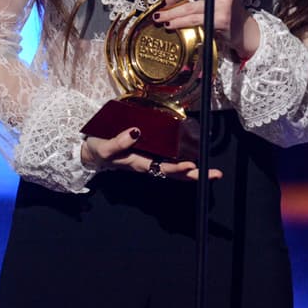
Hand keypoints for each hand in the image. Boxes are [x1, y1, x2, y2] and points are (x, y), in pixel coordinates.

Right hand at [80, 127, 222, 180]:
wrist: (91, 153)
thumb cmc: (98, 150)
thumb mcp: (104, 147)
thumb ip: (119, 142)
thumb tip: (137, 132)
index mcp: (139, 164)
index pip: (163, 169)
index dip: (178, 169)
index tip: (191, 165)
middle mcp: (149, 165)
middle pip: (176, 174)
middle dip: (196, 175)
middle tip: (216, 174)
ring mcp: (150, 161)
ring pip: (176, 170)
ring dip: (194, 171)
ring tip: (212, 170)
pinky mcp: (150, 154)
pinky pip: (170, 160)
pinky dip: (184, 161)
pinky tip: (196, 157)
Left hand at [154, 0, 258, 59]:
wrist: (246, 32)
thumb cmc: (230, 14)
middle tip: (164, 2)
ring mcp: (222, 6)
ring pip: (189, 8)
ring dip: (171, 13)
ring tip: (160, 17)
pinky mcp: (219, 20)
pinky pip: (193, 20)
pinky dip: (179, 22)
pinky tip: (171, 24)